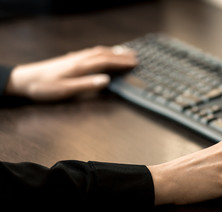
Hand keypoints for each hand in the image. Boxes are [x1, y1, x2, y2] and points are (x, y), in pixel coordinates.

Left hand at [5, 45, 136, 100]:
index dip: (121, 62)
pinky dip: (103, 52)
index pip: (105, 62)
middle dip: (121, 55)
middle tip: (135, 56)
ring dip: (113, 51)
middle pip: (104, 54)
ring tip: (125, 52)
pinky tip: (104, 54)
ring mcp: (75, 57)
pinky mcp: (70, 59)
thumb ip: (87, 84)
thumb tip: (106, 80)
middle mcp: (79, 59)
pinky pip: (91, 52)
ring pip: (98, 51)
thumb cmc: (44, 87)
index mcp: (80, 66)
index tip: (134, 63)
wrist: (25, 79)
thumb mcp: (66, 90)